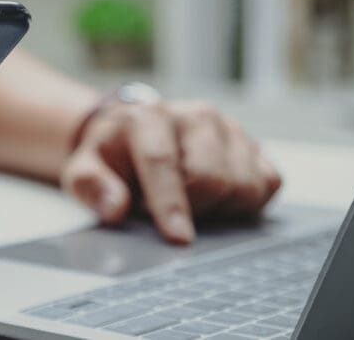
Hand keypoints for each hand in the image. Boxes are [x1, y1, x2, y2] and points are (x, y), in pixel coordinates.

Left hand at [60, 100, 280, 244]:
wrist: (134, 132)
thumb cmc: (112, 156)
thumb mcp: (85, 169)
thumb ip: (93, 187)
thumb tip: (115, 208)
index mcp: (149, 115)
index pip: (162, 162)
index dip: (171, 204)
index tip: (179, 238)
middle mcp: (195, 115)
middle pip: (211, 179)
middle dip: (190, 208)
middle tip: (163, 208)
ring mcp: (229, 128)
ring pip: (244, 185)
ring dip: (218, 207)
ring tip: (188, 199)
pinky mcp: (253, 146)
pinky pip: (267, 184)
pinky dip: (246, 201)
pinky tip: (217, 199)